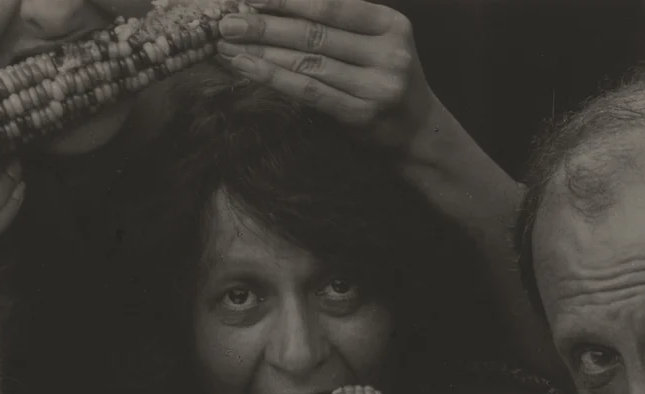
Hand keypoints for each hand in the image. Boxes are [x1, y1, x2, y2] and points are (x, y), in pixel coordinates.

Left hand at [216, 0, 439, 154]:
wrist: (417, 130)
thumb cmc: (384, 77)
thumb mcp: (376, 40)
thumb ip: (340, 22)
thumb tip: (278, 6)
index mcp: (392, 24)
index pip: (332, 6)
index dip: (288, 0)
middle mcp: (389, 53)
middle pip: (315, 34)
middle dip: (265, 26)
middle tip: (228, 22)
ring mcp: (378, 86)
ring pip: (308, 63)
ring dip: (262, 53)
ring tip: (227, 46)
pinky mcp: (362, 115)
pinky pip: (309, 92)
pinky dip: (274, 78)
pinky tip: (247, 68)